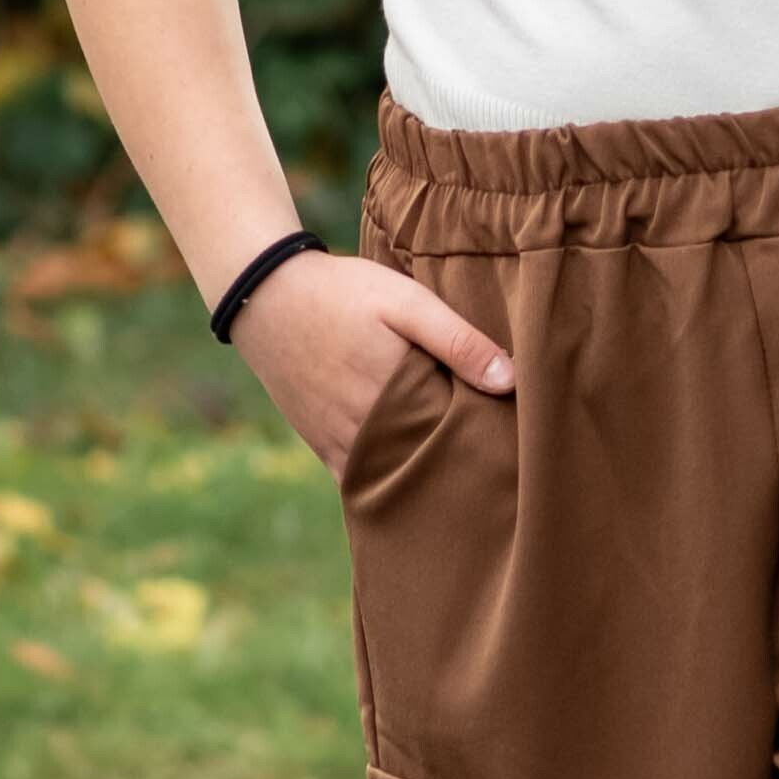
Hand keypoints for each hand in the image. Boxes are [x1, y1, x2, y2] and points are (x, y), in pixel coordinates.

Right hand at [233, 248, 511, 476]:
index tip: (512, 439)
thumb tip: (510, 383)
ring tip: (463, 476)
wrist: (266, 297)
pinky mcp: (322, 445)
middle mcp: (368, 429)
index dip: (485, 439)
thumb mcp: (407, 302)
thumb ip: (458, 341)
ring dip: (426, 477)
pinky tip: (414, 484)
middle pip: (428, 462)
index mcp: (397, 394)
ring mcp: (341, 442)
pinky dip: (388, 484)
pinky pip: (360, 481)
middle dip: (460, 464)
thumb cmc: (343, 293)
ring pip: (396, 477)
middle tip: (497, 465)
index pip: (456, 435)